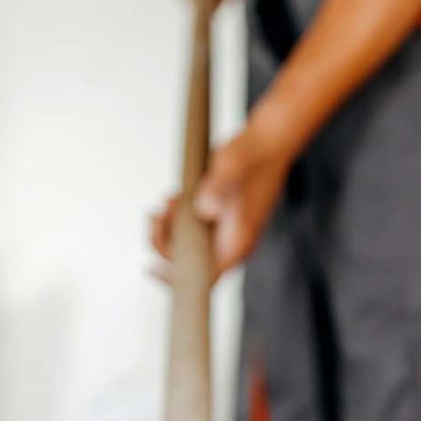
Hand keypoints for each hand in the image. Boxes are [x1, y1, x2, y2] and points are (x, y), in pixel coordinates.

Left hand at [148, 125, 293, 277]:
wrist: (269, 142)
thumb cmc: (255, 156)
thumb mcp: (233, 168)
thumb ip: (218, 188)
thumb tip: (206, 208)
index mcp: (237, 242)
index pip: (205, 277)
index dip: (176, 278)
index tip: (151, 268)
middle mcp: (231, 242)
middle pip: (191, 263)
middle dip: (166, 242)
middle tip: (156, 218)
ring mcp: (226, 232)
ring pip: (190, 245)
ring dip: (171, 228)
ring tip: (168, 203)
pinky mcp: (220, 219)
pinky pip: (194, 230)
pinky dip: (178, 219)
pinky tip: (174, 200)